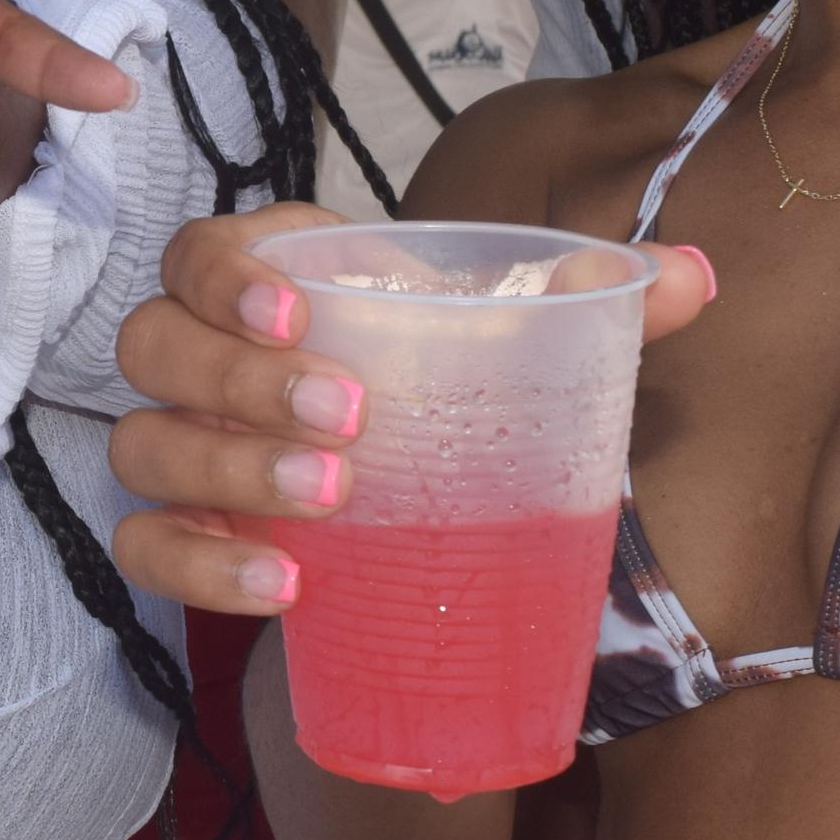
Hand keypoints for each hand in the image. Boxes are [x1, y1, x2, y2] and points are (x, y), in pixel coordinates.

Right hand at [110, 205, 717, 613]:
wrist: (415, 494)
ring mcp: (181, 448)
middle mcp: (199, 356)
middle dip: (239, 381)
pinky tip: (282, 586)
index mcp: (266, 279)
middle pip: (156, 346)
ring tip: (329, 501)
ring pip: (145, 447)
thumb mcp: (514, 338)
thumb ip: (596, 299)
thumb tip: (695, 274)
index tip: (300, 311)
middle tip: (350, 420)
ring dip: (228, 470)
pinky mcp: (183, 534)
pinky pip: (145, 547)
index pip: (197, 252)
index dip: (226, 275)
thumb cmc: (448, 388)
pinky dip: (200, 565)